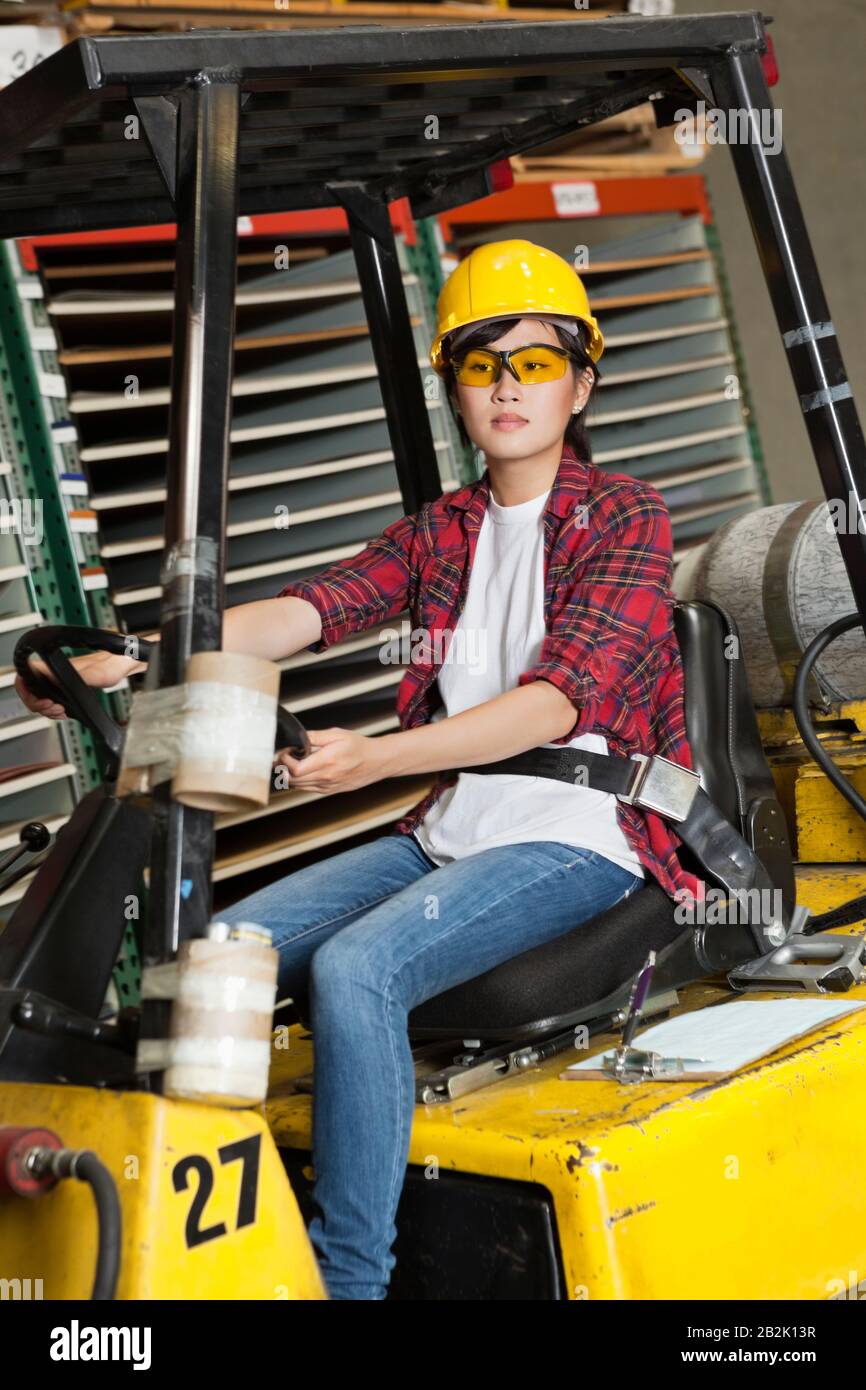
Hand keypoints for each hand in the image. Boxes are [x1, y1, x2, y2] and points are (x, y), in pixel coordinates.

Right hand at [14, 651, 145, 720]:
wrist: (122, 665)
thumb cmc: (112, 665)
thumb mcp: (99, 675)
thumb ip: (80, 677)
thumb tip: (58, 679)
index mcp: (54, 665)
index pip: (24, 674)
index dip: (26, 690)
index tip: (42, 700)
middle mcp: (53, 672)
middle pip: (28, 691)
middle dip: (37, 705)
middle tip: (53, 708)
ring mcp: (57, 681)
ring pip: (37, 699)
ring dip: (45, 710)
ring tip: (59, 711)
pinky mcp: (64, 689)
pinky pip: (49, 703)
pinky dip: (53, 711)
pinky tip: (62, 712)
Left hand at [273, 727, 387, 794]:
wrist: (377, 761)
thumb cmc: (359, 747)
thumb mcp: (337, 734)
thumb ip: (315, 736)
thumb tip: (297, 737)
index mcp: (327, 761)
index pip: (296, 769)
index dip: (285, 761)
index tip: (285, 751)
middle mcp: (326, 777)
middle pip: (293, 780)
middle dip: (282, 769)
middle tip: (282, 757)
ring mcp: (327, 786)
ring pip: (298, 786)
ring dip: (289, 776)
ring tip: (290, 763)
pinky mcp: (329, 791)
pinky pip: (307, 789)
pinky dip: (299, 781)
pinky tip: (302, 770)